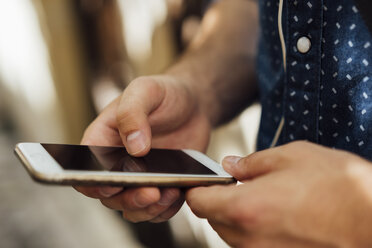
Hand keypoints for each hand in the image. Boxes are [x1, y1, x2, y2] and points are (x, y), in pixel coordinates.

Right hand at [76, 75, 210, 222]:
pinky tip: (178, 193)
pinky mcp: (161, 184)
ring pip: (133, 207)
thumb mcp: (145, 90)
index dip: (92, 183)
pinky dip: (166, 208)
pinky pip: (158, 208)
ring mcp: (139, 176)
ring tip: (169, 193)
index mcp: (103, 140)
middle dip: (129, 199)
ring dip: (149, 208)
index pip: (86, 169)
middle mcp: (117, 163)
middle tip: (151, 192)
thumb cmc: (164, 93)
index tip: (111, 186)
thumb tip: (134, 147)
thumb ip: (133, 113)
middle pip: (110, 196)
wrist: (193, 102)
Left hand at [186, 141, 371, 246]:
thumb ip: (252, 163)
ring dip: (234, 216)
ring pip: (231, 235)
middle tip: (234, 184)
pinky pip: (252, 245)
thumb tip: (230, 165)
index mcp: (246, 207)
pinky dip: (253, 229)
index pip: (199, 203)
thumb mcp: (291, 157)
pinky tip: (274, 214)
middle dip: (216, 201)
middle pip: (213, 220)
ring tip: (259, 197)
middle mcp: (250, 238)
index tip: (202, 181)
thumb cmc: (338, 185)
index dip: (196, 190)